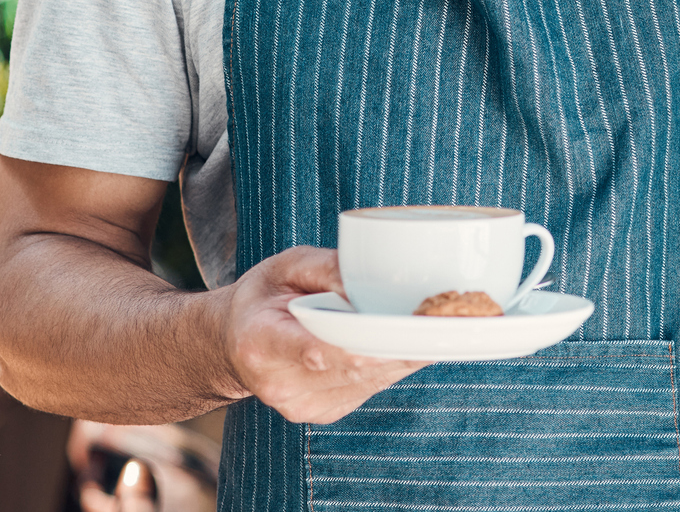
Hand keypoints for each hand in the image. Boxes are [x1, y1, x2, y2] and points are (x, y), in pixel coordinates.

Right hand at [221, 245, 426, 423]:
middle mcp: (281, 384)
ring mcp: (303, 405)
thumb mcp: (285, 265)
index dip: (364, 341)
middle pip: (355, 367)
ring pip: (371, 379)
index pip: (317, 349)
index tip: (404, 325)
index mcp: (261, 343)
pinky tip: (413, 340)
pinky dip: (395, 363)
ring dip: (407, 354)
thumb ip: (326, 266)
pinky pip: (371, 387)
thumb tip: (371, 275)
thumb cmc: (263, 297)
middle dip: (401, 343)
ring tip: (442, 323)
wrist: (233, 343)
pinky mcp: (324, 412)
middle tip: (446, 316)